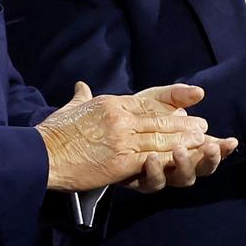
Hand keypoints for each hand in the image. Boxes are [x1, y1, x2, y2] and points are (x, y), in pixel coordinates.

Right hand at [35, 81, 209, 191]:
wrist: (43, 154)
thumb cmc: (53, 133)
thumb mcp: (70, 108)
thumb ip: (81, 96)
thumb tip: (81, 85)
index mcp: (111, 103)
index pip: (145, 104)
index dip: (167, 109)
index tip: (182, 112)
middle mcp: (120, 118)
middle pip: (158, 121)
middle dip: (182, 125)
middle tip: (202, 126)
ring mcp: (122, 139)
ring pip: (160, 139)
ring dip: (183, 142)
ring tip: (201, 141)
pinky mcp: (121, 161)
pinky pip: (151, 160)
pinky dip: (170, 160)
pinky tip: (182, 160)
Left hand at [116, 84, 237, 192]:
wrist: (103, 128)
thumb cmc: (135, 114)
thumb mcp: (156, 100)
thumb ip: (176, 96)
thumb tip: (199, 92)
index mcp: (187, 145)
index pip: (211, 149)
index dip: (222, 148)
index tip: (230, 141)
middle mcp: (178, 163)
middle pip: (201, 168)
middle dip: (208, 159)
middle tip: (209, 147)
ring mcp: (162, 174)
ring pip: (181, 178)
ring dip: (184, 165)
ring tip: (179, 150)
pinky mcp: (142, 181)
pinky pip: (153, 183)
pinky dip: (156, 171)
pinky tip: (152, 158)